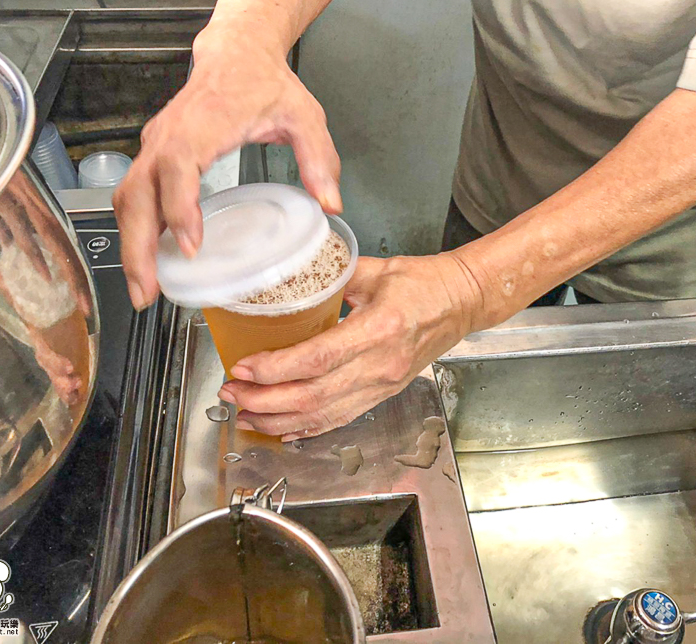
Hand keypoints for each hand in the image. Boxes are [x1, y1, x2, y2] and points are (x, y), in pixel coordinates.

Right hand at [113, 26, 342, 309]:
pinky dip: (135, 231)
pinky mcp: (153, 155)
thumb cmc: (265, 83)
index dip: (180, 208)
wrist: (235, 54)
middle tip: (148, 293)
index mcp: (202, 125)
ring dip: (131, 246)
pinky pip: (134, 197)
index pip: (178, 167)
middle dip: (139, 247)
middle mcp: (168, 136)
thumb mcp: (304, 116)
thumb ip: (318, 158)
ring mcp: (155, 146)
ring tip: (144, 290)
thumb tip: (331, 203)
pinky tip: (150, 262)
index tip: (190, 245)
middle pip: (137, 194)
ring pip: (128, 199)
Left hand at [218, 253, 481, 440]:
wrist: (463, 303)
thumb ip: (330, 275)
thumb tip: (288, 276)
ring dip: (278, 420)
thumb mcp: (375, 269)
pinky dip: (305, 428)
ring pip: (322, 416)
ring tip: (245, 412)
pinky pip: (339, 419)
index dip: (275, 369)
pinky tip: (280, 427)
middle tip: (232, 393)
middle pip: (313, 396)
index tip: (244, 366)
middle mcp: (380, 365)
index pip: (317, 359)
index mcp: (379, 329)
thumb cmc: (425, 282)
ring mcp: (383, 385)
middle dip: (264, 400)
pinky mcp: (384, 395)